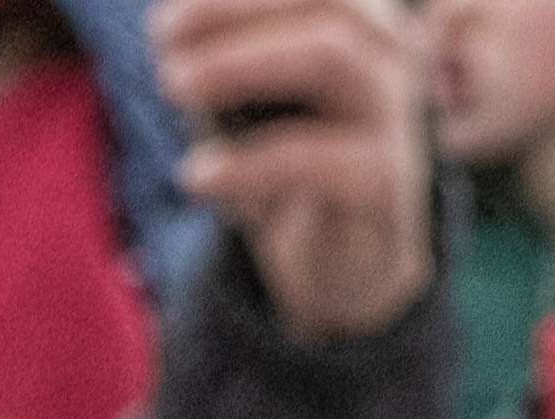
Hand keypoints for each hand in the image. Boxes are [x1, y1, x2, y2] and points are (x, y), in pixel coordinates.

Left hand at [148, 0, 433, 340]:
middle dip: (233, 9)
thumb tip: (167, 24)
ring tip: (174, 85)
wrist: (349, 257)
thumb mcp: (256, 95)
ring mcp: (391, 110)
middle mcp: (387, 48)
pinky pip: (312, 157)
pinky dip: (246, 163)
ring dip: (240, 63)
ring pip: (330, 54)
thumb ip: (227, 56)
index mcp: (359, 16)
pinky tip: (196, 176)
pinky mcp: (382, 178)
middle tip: (162, 41)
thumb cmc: (293, 161)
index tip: (164, 17)